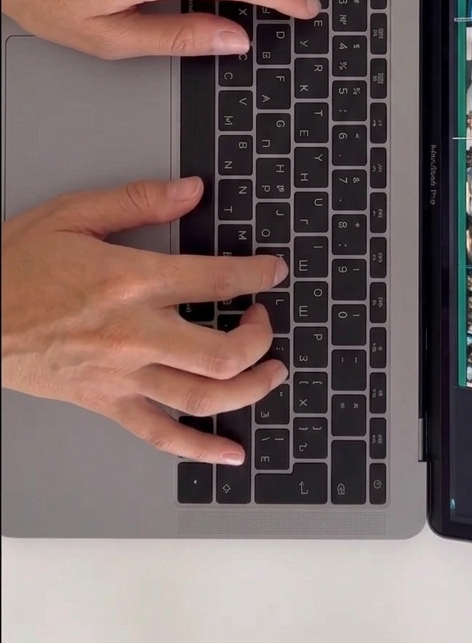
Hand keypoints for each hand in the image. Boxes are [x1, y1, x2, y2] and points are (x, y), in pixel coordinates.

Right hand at [1, 176, 287, 463]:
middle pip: (222, 351)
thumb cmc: (13, 267)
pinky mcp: (105, 402)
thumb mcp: (72, 213)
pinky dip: (201, 448)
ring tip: (269, 374)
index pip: (216, 280)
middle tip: (264, 322)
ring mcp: (121, 375)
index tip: (273, 272)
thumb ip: (138, 201)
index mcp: (130, 281)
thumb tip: (191, 191)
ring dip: (249, 389)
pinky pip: (161, 435)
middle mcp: (133, 333)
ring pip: (202, 397)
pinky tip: (228, 451)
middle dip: (260, 339)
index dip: (256, 276)